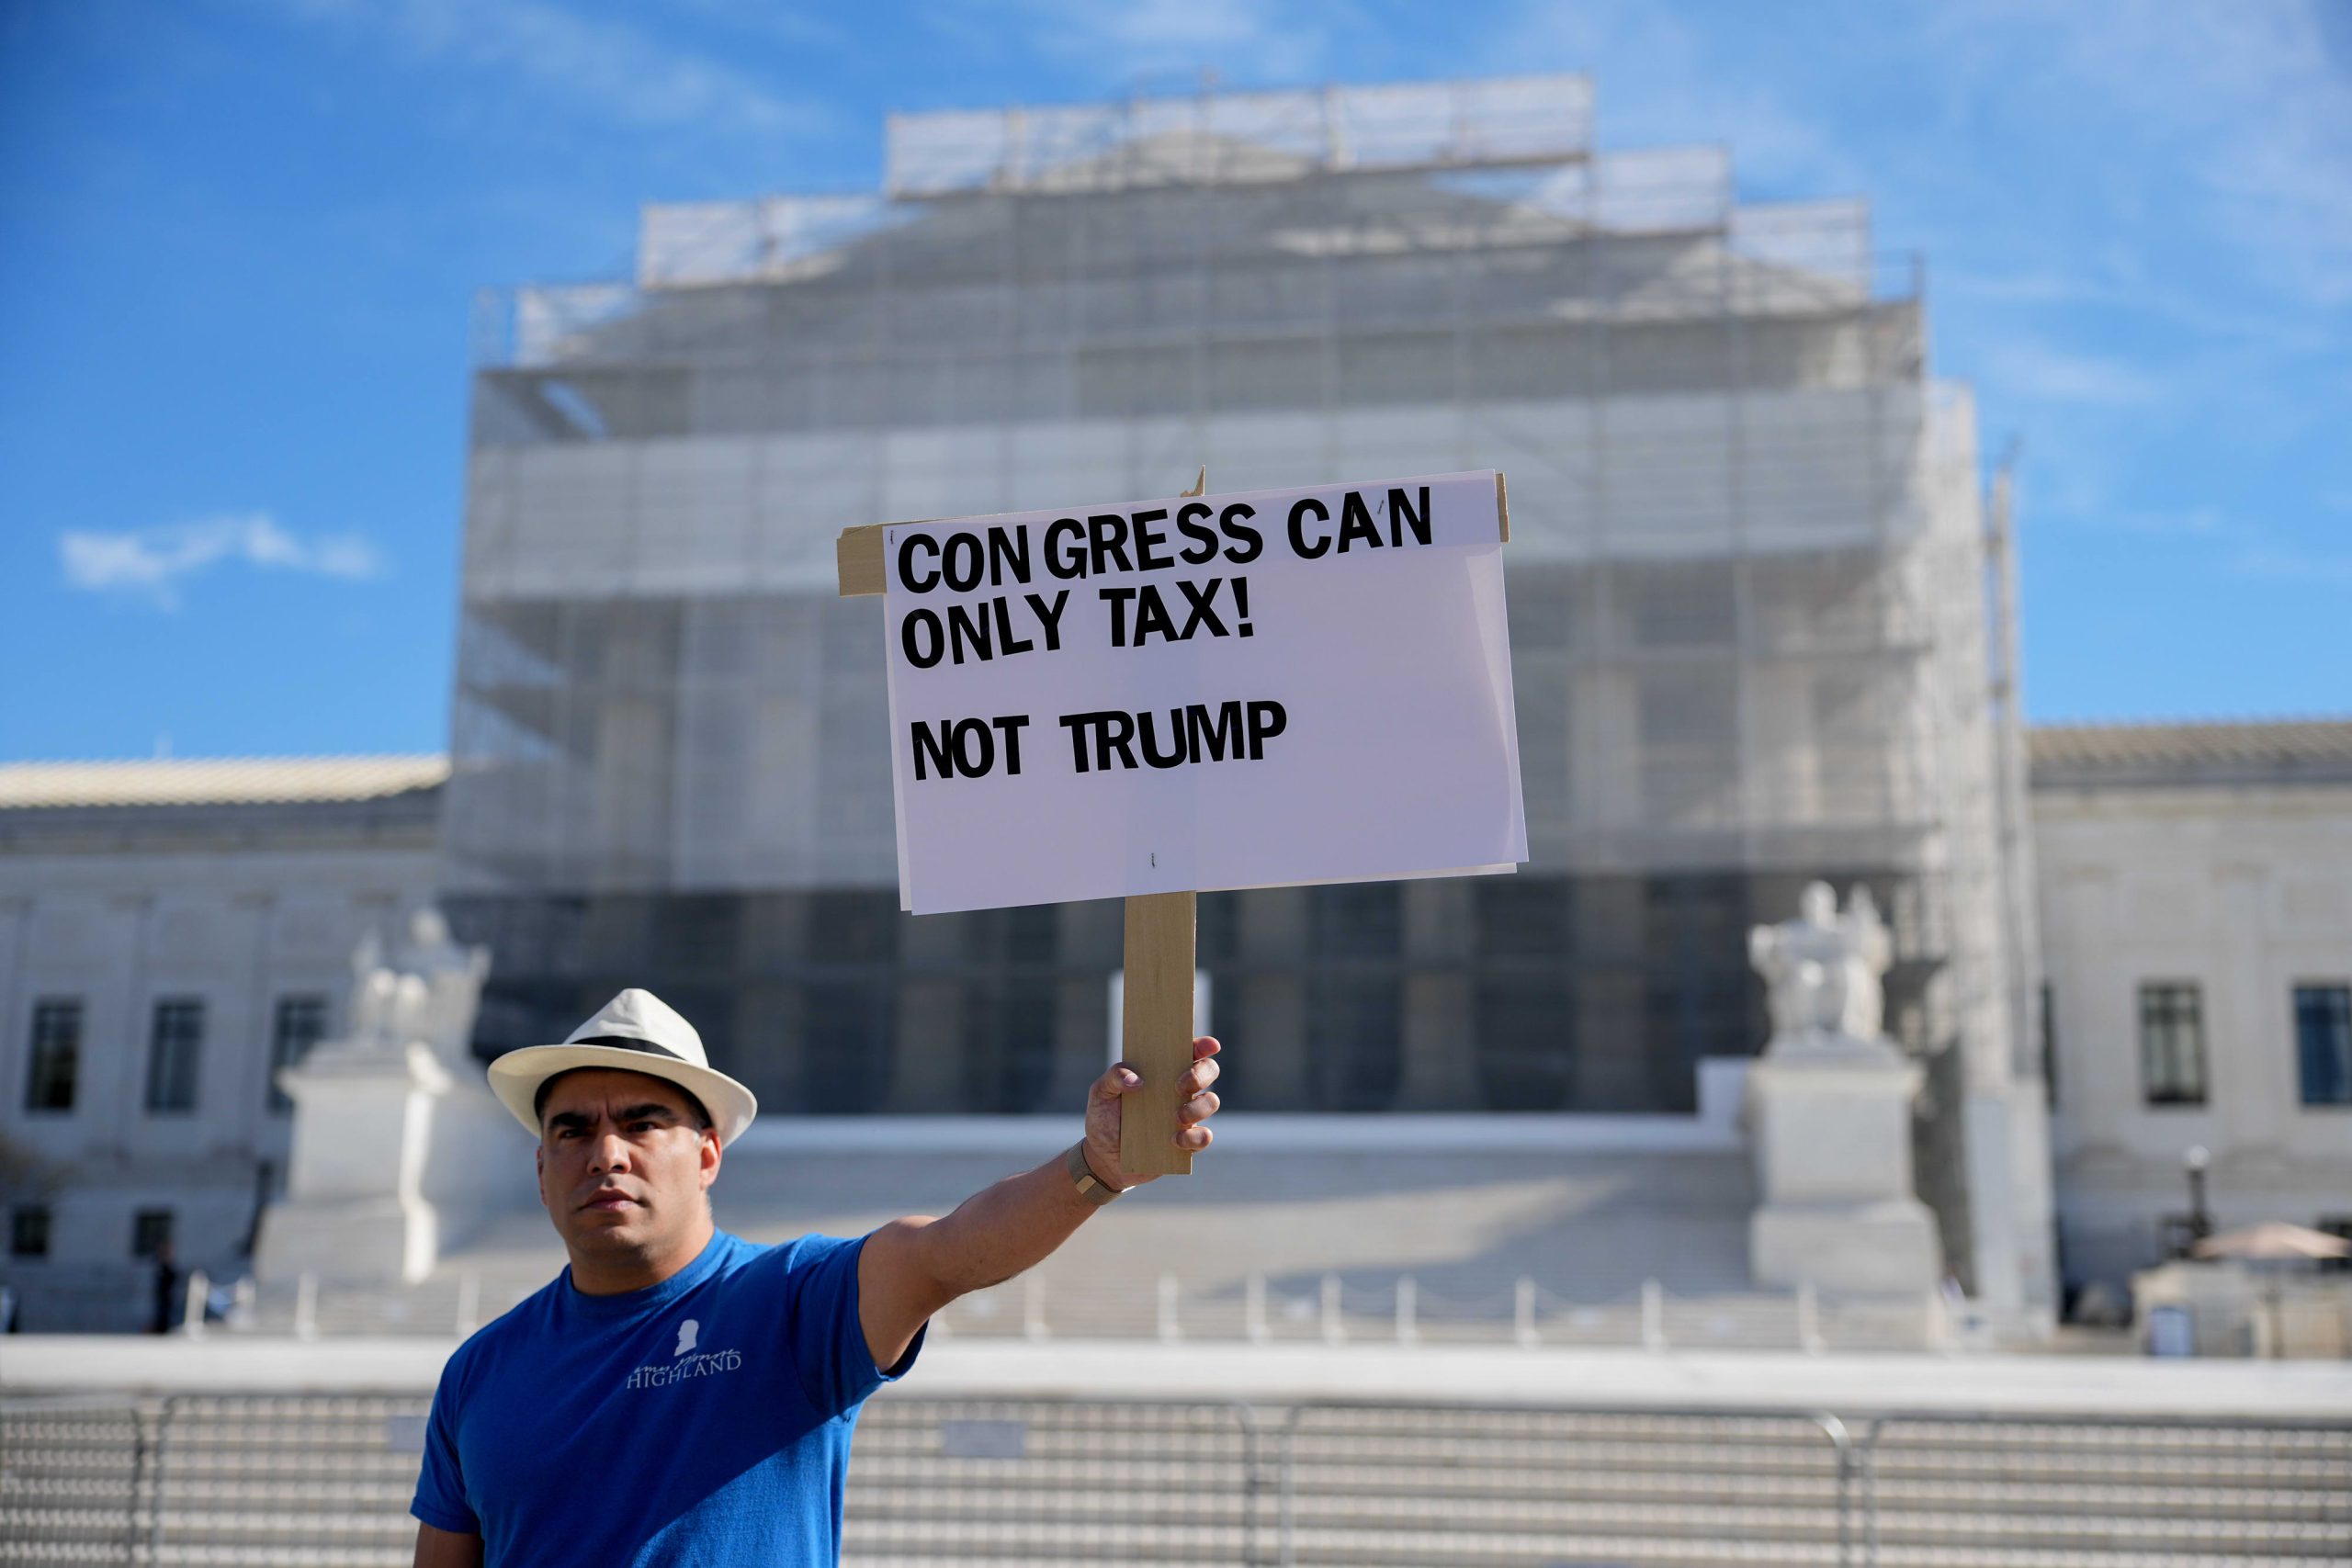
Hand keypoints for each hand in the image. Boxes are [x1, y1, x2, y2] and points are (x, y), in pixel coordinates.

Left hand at [1083, 1036, 1219, 1188]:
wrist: (1104, 1158)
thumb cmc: (1105, 1118)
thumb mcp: (1101, 1092)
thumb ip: (1114, 1076)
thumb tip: (1138, 1080)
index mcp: (1162, 1070)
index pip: (1189, 1051)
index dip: (1203, 1045)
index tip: (1210, 1045)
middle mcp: (1180, 1090)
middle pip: (1209, 1071)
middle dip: (1201, 1074)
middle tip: (1179, 1085)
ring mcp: (1187, 1115)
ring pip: (1211, 1102)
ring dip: (1198, 1107)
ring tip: (1175, 1117)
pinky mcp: (1187, 1143)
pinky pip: (1204, 1137)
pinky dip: (1194, 1137)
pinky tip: (1174, 1140)